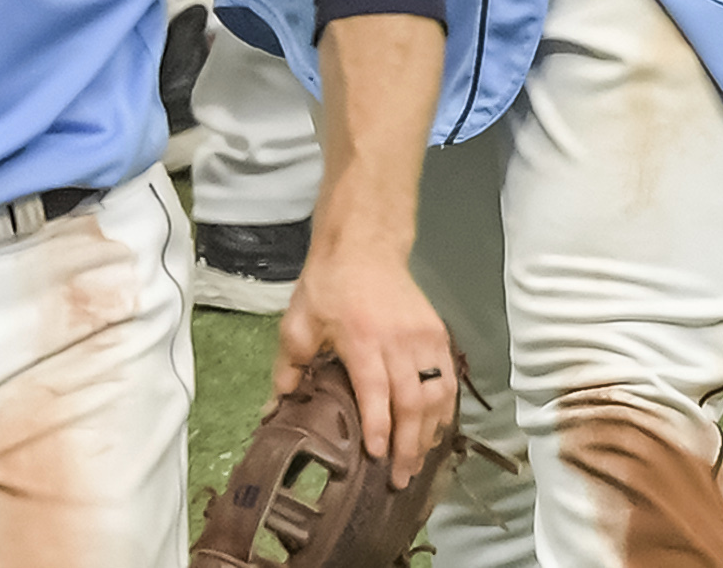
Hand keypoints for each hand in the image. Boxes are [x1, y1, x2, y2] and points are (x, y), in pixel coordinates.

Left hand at [273, 228, 458, 489]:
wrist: (364, 245)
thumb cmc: (327, 286)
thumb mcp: (298, 322)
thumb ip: (288, 367)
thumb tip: (274, 408)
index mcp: (362, 338)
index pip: (376, 390)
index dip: (378, 427)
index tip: (376, 457)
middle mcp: (399, 341)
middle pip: (412, 401)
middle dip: (407, 445)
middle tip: (399, 478)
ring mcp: (424, 338)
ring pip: (436, 395)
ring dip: (429, 434)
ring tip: (416, 463)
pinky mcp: (439, 335)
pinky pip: (448, 381)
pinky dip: (444, 411)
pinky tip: (434, 432)